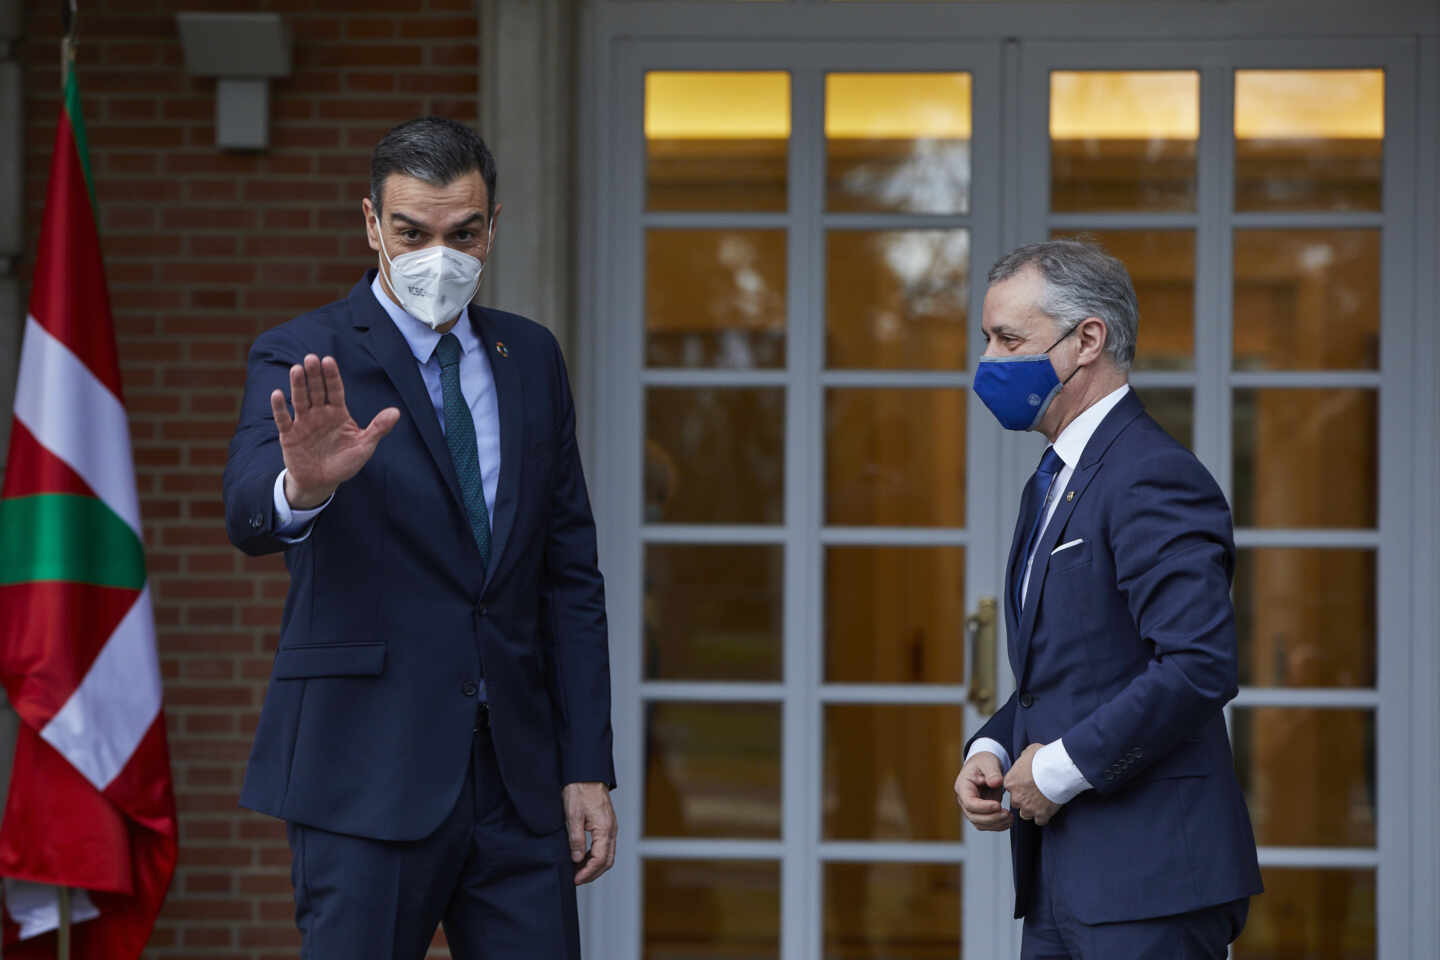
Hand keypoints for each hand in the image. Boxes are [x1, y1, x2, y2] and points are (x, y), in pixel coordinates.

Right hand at [270, 354, 399, 507]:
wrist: (322, 482)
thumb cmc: (345, 462)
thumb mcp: (364, 446)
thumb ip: (378, 429)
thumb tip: (396, 412)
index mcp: (338, 413)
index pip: (335, 390)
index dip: (332, 376)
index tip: (328, 360)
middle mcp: (319, 414)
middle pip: (317, 391)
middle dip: (315, 375)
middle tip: (311, 358)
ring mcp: (303, 423)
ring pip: (300, 400)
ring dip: (298, 386)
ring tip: (297, 369)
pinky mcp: (289, 435)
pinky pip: (283, 419)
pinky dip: (280, 408)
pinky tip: (277, 394)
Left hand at [562, 782, 615, 884]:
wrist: (586, 774)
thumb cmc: (580, 790)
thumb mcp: (573, 815)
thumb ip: (576, 839)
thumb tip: (577, 859)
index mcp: (605, 829)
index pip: (600, 859)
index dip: (587, 873)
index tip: (576, 880)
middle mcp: (611, 830)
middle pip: (607, 861)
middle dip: (592, 873)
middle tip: (577, 880)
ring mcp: (610, 827)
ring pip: (607, 855)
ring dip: (594, 866)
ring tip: (578, 871)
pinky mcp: (606, 824)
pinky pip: (605, 846)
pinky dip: (595, 856)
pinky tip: (583, 857)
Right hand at [955, 752, 1011, 831]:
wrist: (984, 765)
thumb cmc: (984, 762)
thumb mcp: (988, 762)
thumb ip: (992, 772)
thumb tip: (995, 783)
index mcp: (963, 786)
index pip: (970, 803)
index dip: (984, 807)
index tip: (998, 805)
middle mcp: (964, 799)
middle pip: (974, 816)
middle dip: (992, 818)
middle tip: (1007, 814)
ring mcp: (971, 807)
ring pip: (979, 823)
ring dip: (995, 824)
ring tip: (1010, 818)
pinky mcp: (980, 812)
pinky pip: (986, 824)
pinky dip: (997, 825)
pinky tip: (1008, 821)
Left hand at [1004, 743, 1060, 825]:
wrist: (1059, 769)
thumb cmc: (1045, 758)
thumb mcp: (1029, 752)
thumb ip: (1023, 759)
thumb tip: (1025, 759)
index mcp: (1010, 782)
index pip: (1010, 789)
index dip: (1019, 787)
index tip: (1027, 784)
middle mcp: (1017, 796)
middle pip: (1016, 803)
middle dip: (1024, 799)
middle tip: (1035, 793)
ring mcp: (1029, 807)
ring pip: (1025, 814)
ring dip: (1032, 810)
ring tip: (1042, 802)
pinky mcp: (1042, 814)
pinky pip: (1040, 821)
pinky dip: (1044, 816)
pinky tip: (1049, 808)